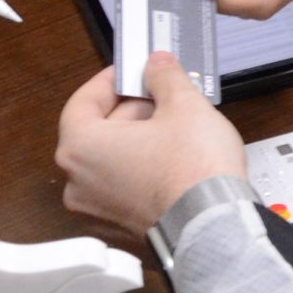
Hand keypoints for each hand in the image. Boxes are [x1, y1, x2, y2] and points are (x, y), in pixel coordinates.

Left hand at [55, 54, 248, 239]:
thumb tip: (157, 66)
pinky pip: (124, 185)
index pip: (83, 101)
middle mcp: (79, 183)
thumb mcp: (183, 105)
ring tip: (175, 125)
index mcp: (80, 148)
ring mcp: (98, 209)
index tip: (132, 70)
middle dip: (131, 109)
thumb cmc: (192, 171)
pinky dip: (142, 167)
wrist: (214, 224)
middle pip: (97, 131)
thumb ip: (164, 77)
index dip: (111, 80)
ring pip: (112, 160)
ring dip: (138, 138)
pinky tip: (173, 157)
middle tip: (162, 93)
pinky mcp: (121, 226)